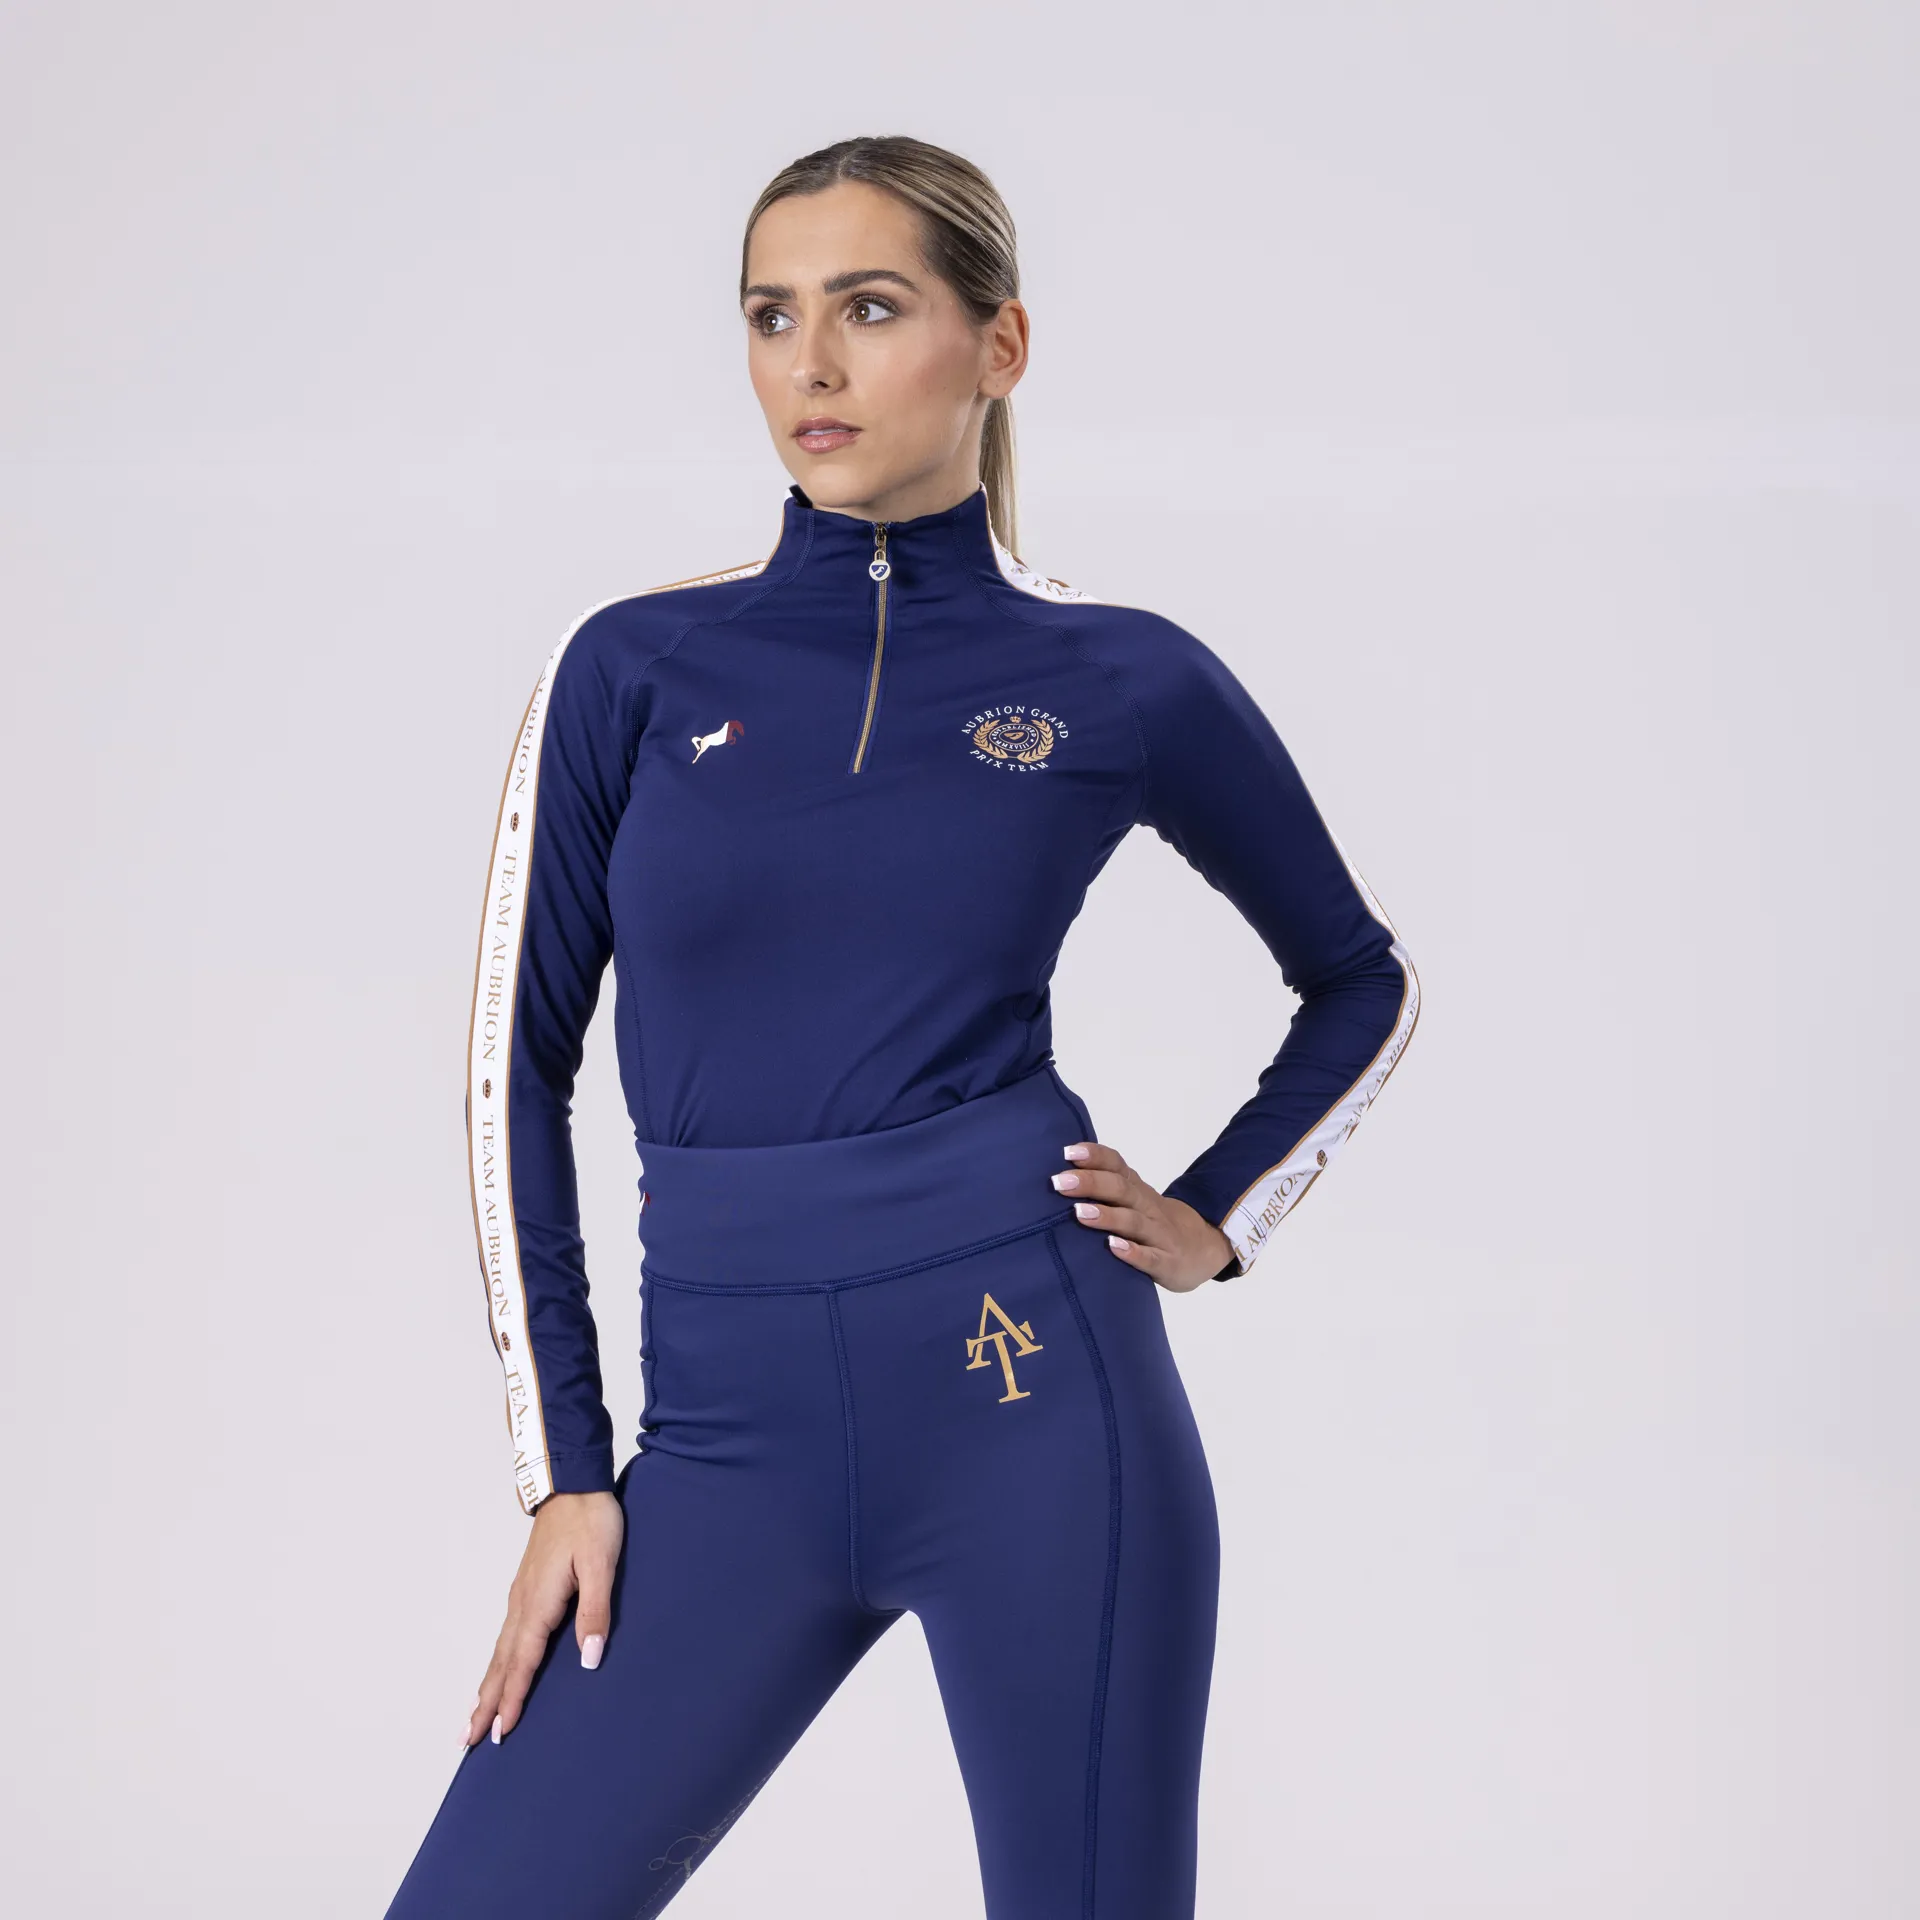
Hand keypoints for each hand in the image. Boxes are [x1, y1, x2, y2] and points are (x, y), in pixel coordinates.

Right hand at [459, 1488, 623, 1748]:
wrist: (573, 1483)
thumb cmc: (590, 1521)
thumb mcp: (600, 1565)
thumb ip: (594, 1612)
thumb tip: (589, 1660)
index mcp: (539, 1602)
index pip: (523, 1662)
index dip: (512, 1699)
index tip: (500, 1733)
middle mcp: (523, 1603)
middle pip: (501, 1663)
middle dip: (486, 1704)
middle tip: (468, 1741)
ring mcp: (522, 1594)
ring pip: (500, 1650)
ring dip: (487, 1686)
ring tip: (474, 1716)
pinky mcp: (527, 1587)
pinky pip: (507, 1635)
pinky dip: (498, 1661)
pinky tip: (498, 1668)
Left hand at [1051, 1141, 1235, 1291]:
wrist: (1206, 1248)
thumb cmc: (1156, 1223)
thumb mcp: (1136, 1200)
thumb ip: (1106, 1187)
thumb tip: (1061, 1175)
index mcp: (1137, 1190)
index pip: (1117, 1166)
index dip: (1095, 1156)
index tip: (1068, 1151)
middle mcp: (1147, 1207)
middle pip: (1121, 1190)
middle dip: (1090, 1183)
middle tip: (1060, 1182)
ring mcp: (1159, 1235)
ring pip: (1133, 1222)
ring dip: (1107, 1216)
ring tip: (1079, 1212)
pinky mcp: (1167, 1262)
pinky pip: (1150, 1257)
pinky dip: (1132, 1252)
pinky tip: (1113, 1247)